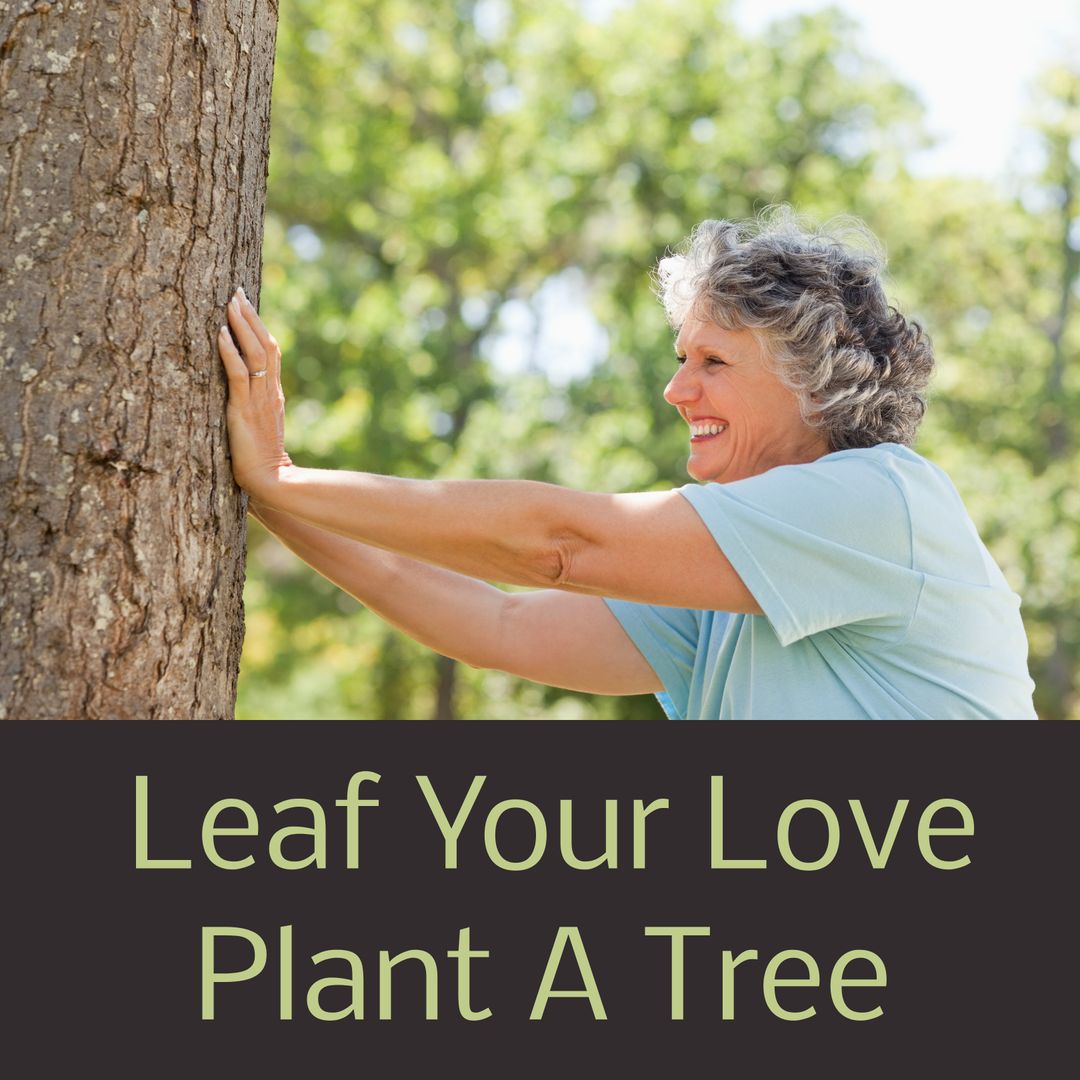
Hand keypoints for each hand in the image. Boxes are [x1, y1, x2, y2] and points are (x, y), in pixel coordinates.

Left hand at [217, 287, 292, 499]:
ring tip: (230, 302)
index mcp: (274, 396)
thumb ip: (254, 410)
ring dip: (242, 326)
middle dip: (251, 317)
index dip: (261, 327)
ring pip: (255, 354)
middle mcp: (269, 393)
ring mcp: (258, 400)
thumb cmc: (262, 463)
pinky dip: (230, 352)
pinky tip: (220, 333)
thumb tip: (241, 399)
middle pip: (266, 345)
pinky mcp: (243, 410)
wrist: (270, 481)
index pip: (272, 353)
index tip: (247, 305)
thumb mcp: (259, 429)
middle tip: (237, 291)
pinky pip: (238, 375)